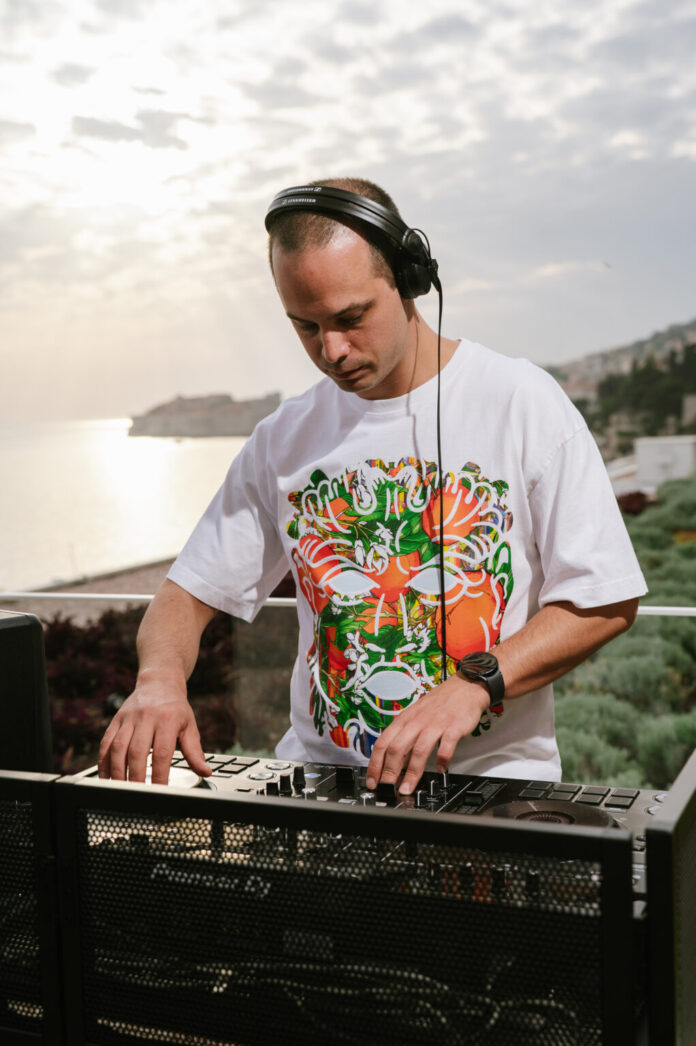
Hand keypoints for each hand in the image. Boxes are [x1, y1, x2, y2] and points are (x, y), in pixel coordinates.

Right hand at [97, 670, 210, 783]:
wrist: (159, 682)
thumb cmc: (175, 708)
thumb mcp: (189, 727)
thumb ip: (195, 752)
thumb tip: (206, 772)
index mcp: (167, 719)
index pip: (162, 752)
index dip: (160, 774)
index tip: (160, 791)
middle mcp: (146, 717)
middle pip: (137, 751)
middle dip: (136, 776)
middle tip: (138, 794)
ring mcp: (128, 718)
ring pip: (118, 747)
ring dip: (117, 772)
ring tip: (121, 790)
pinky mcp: (115, 720)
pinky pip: (105, 743)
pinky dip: (103, 762)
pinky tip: (106, 777)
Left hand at [365, 674, 489, 794]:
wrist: (464, 688)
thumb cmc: (438, 705)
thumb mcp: (414, 718)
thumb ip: (405, 739)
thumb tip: (393, 765)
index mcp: (404, 720)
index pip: (382, 743)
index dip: (375, 764)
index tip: (372, 781)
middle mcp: (417, 722)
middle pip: (397, 748)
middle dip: (389, 772)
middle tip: (387, 789)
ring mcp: (435, 724)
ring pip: (419, 749)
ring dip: (412, 772)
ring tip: (407, 788)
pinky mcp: (454, 726)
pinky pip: (446, 745)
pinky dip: (443, 759)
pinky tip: (442, 769)